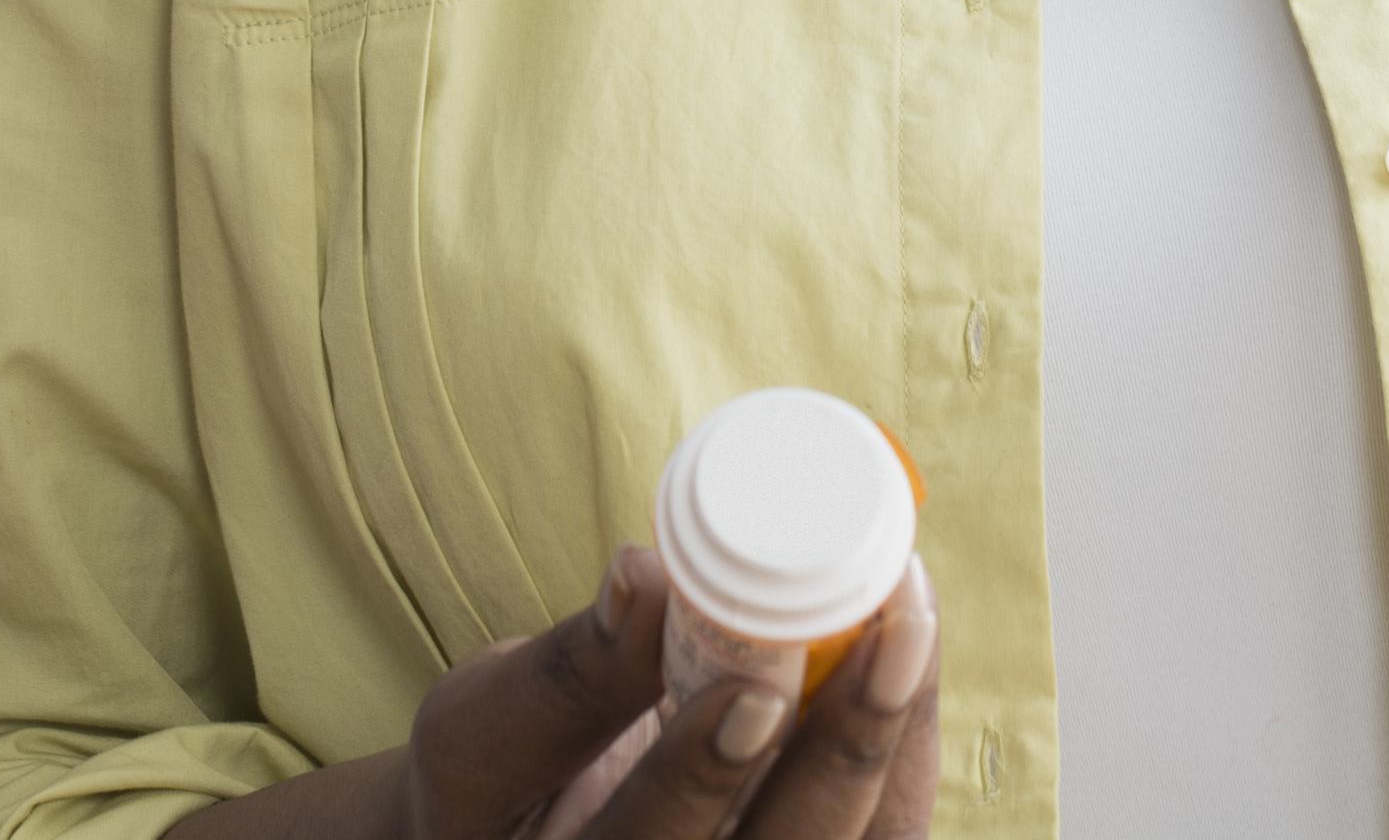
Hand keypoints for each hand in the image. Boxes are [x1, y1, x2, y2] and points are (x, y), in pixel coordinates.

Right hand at [392, 547, 937, 839]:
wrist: (523, 832)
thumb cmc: (489, 782)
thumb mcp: (478, 731)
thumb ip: (562, 676)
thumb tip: (644, 575)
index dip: (697, 781)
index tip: (752, 689)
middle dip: (841, 758)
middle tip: (891, 637)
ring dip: (892, 745)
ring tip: (910, 626)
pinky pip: (882, 834)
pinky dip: (902, 749)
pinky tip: (906, 656)